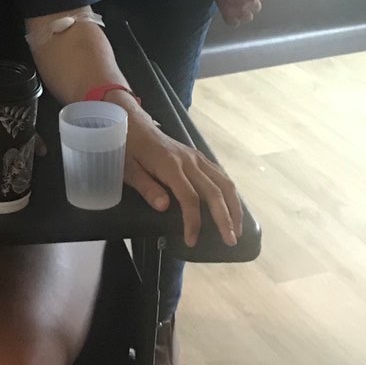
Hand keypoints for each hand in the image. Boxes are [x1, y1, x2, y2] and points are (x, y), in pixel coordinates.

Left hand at [122, 109, 242, 248]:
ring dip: (234, 206)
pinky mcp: (199, 157)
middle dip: (225, 218)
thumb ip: (146, 187)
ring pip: (224, 182)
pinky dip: (229, 193)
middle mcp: (189, 161)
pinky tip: (232, 206)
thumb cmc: (127, 149)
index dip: (193, 221)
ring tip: (238, 228)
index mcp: (170, 165)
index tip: (192, 240)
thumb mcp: (128, 170)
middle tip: (231, 241)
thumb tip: (164, 207)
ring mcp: (196, 158)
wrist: (134, 124)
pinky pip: (220, 175)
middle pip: (214, 191)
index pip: (189, 198)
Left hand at [212, 0, 265, 25]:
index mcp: (229, 10)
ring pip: (256, 7)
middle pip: (247, 17)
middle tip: (239, 1)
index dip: (233, 17)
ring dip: (252, 2)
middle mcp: (243, 8)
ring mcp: (254, 0)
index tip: (232, 13)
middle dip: (244, 11)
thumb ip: (224, 3)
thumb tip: (228, 6)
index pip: (233, 23)